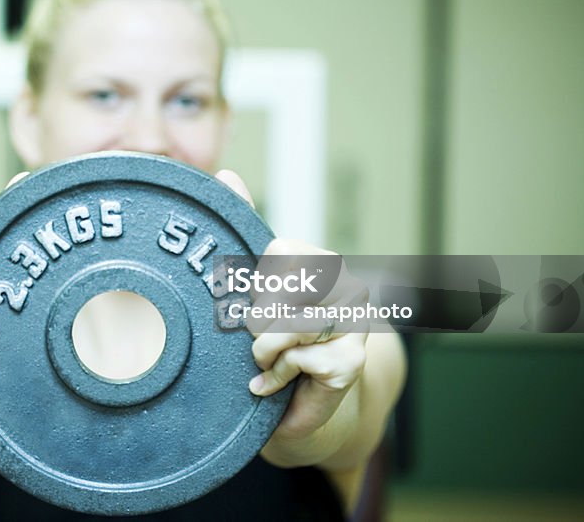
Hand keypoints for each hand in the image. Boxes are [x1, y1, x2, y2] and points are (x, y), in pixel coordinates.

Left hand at [248, 238, 367, 441]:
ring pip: (287, 324)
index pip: (278, 252)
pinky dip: (277, 375)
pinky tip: (282, 381)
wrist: (296, 406)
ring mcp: (356, 322)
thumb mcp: (252, 287)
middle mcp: (348, 284)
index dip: (258, 284)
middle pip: (280, 288)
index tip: (261, 304)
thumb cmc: (270, 341)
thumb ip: (242, 230)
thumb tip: (228, 177)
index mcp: (323, 261)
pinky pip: (295, 358)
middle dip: (258, 320)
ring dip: (264, 350)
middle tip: (263, 338)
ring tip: (268, 360)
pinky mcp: (352, 361)